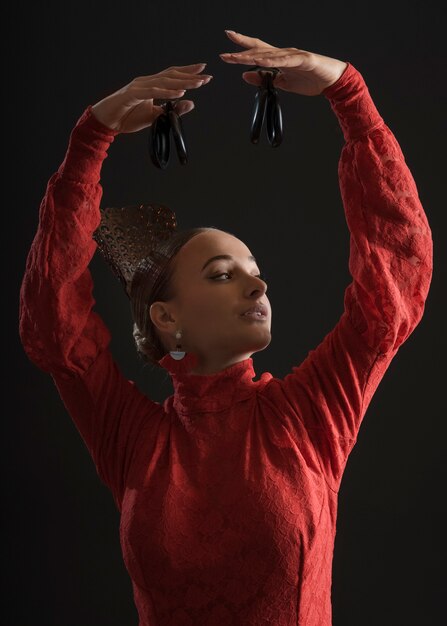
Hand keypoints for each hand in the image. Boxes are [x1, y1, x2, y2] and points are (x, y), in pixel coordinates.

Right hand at [91, 64, 212, 132]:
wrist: (106, 122)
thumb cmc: (126, 117)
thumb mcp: (153, 116)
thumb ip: (171, 110)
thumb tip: (191, 103)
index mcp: (150, 85)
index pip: (172, 76)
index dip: (187, 73)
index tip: (203, 72)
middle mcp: (145, 81)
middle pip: (171, 76)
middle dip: (190, 75)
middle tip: (206, 75)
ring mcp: (138, 86)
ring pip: (164, 82)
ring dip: (182, 82)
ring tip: (198, 84)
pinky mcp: (132, 94)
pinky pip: (152, 92)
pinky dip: (167, 92)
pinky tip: (179, 93)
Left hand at [219, 31, 346, 95]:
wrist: (332, 81)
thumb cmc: (311, 80)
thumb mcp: (283, 83)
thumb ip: (266, 79)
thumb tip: (245, 76)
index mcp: (279, 58)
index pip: (257, 49)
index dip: (242, 44)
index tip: (228, 39)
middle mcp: (284, 53)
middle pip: (259, 50)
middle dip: (241, 50)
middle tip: (225, 51)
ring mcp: (293, 55)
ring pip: (269, 55)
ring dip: (252, 57)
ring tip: (238, 58)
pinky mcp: (303, 60)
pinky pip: (285, 61)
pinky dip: (273, 61)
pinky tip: (262, 61)